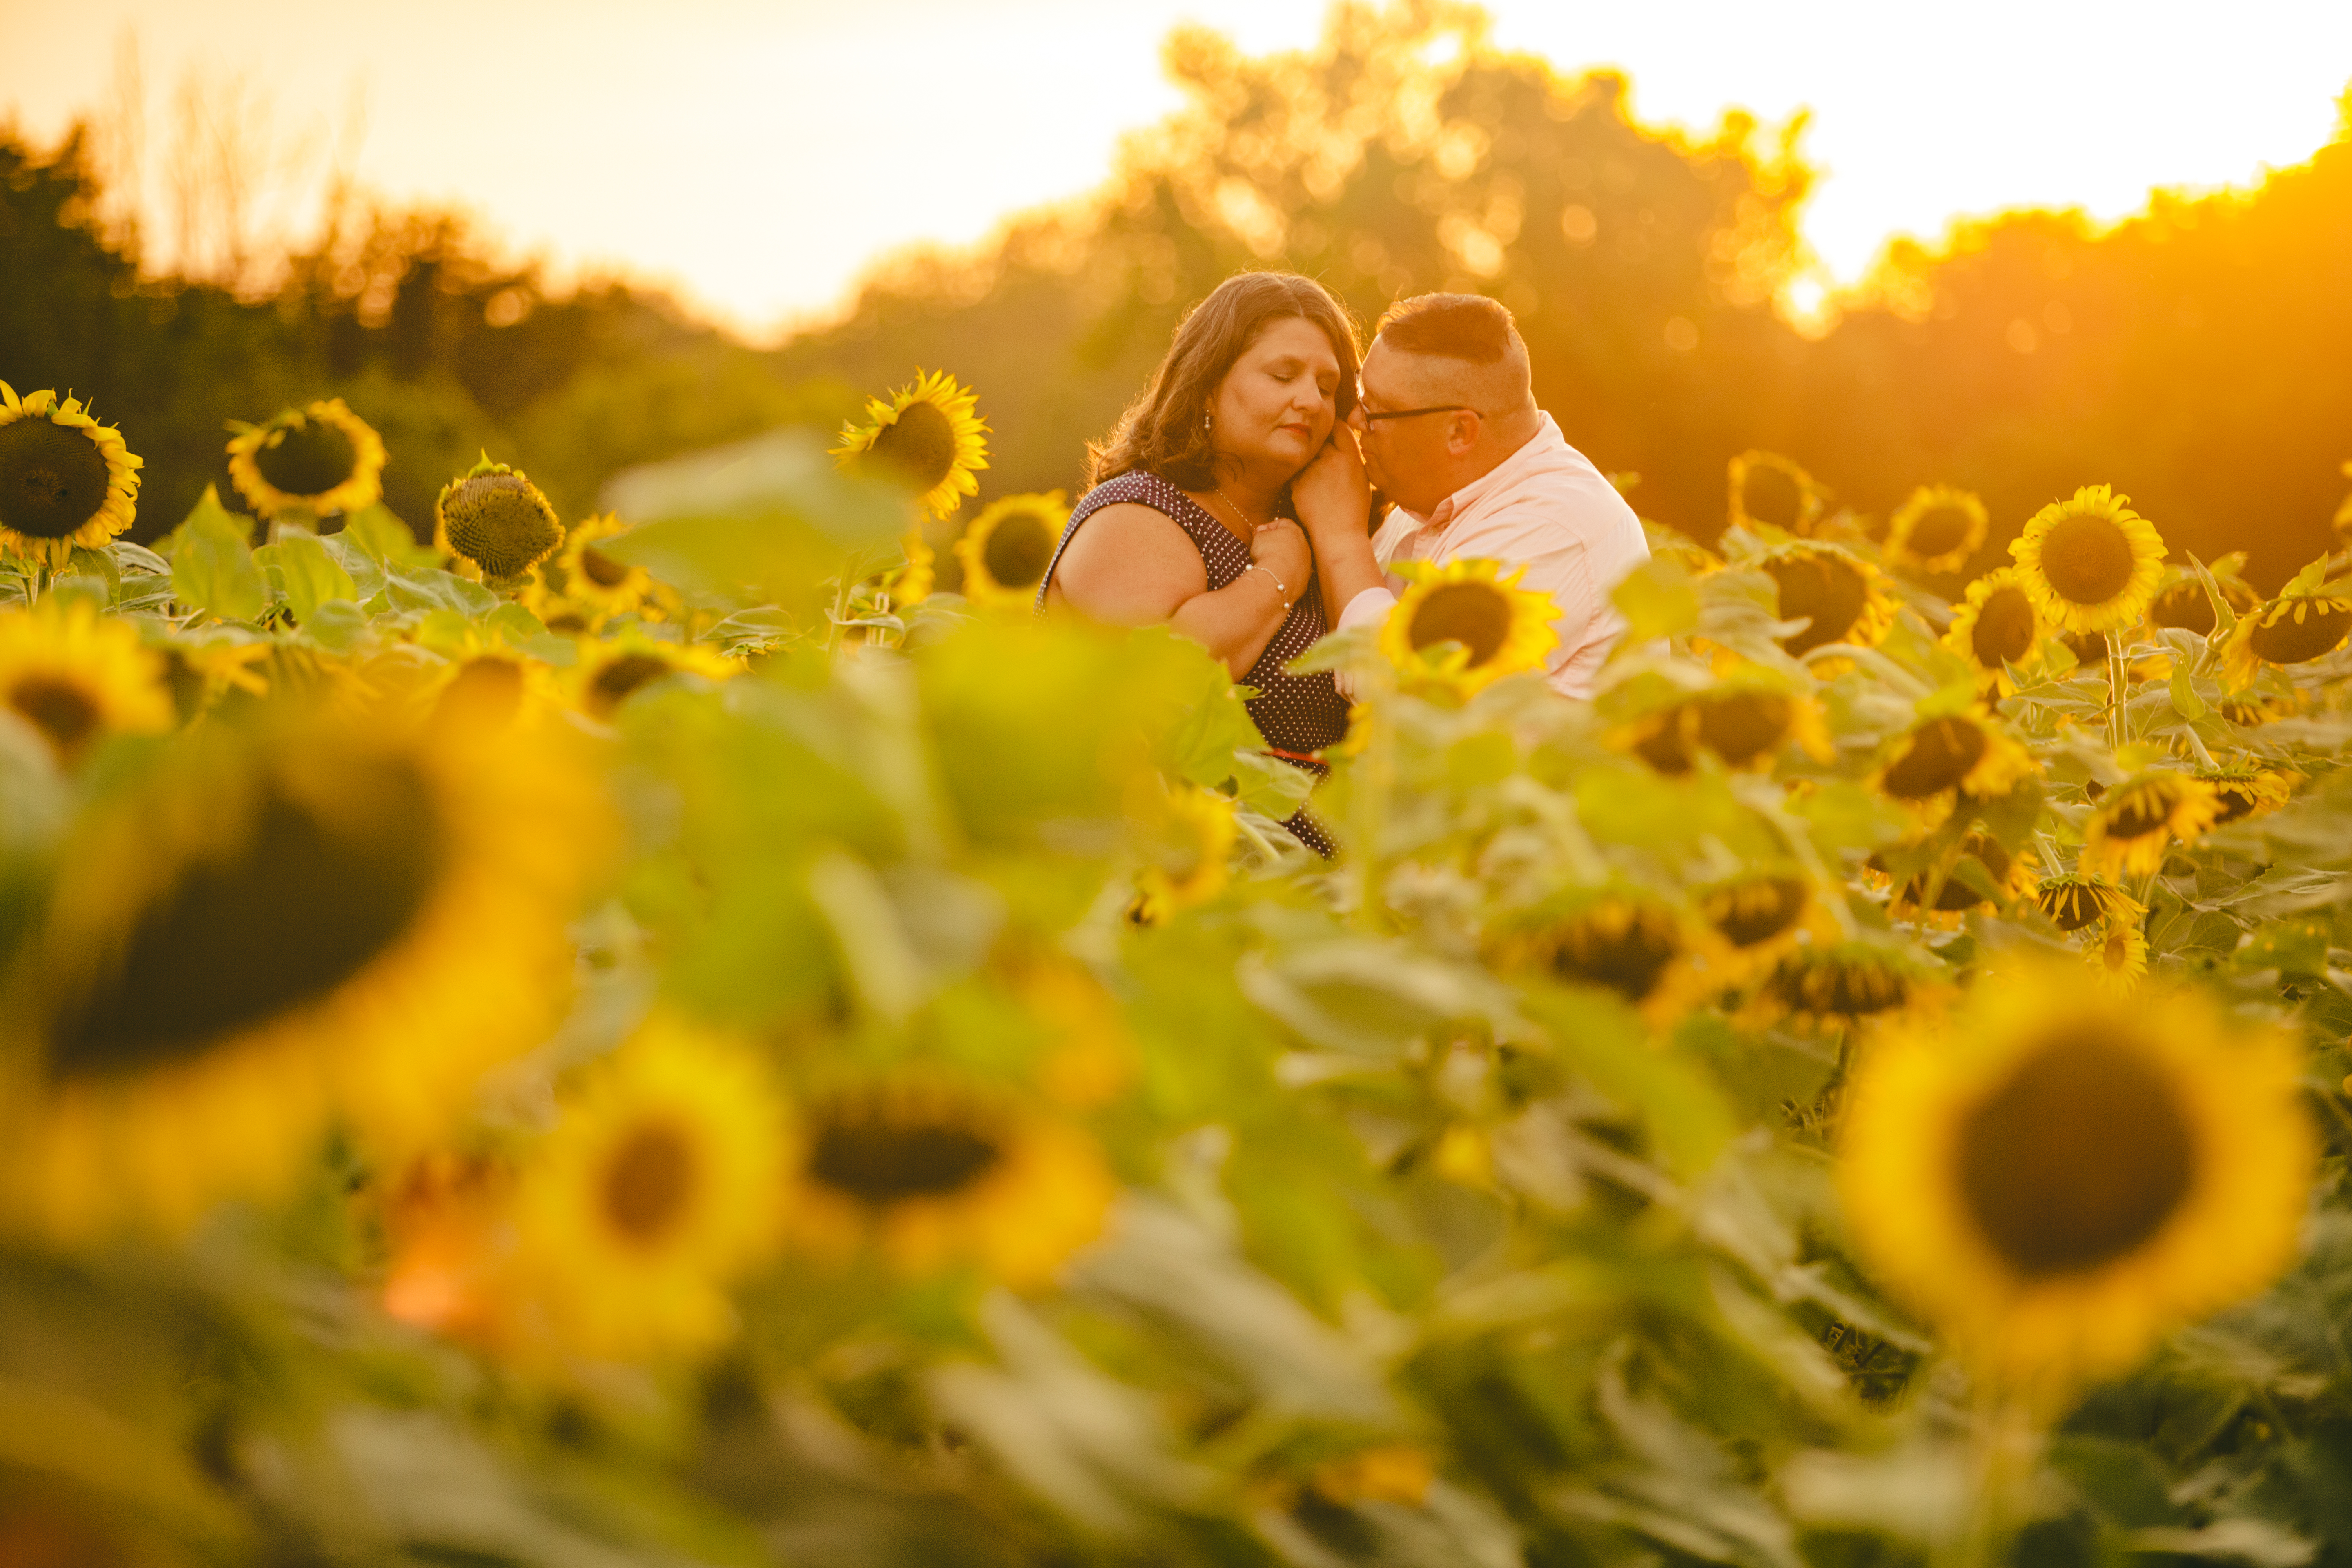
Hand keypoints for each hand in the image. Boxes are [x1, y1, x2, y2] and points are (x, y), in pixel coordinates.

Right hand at [1249, 517, 1311, 594]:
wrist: (1277, 576)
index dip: (1269, 526)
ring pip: (1294, 556)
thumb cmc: (1268, 553)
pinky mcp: (1305, 576)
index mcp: (1294, 530)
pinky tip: (1277, 573)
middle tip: (1263, 547)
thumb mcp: (1259, 537)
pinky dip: (1286, 570)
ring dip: (1283, 557)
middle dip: (1277, 542)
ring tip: (1270, 562)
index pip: (1282, 523)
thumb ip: (1261, 532)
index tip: (1259, 533)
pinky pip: (1294, 570)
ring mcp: (1306, 561)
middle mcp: (1304, 544)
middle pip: (1290, 539)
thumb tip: (1261, 532)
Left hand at [1291, 425, 1371, 546]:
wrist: (1338, 534)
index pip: (1339, 427)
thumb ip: (1351, 458)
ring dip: (1310, 464)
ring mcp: (1312, 469)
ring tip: (1319, 484)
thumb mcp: (1362, 479)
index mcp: (1351, 456)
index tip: (1331, 432)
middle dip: (1320, 447)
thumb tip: (1341, 444)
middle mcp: (1331, 458)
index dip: (1334, 427)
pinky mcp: (1297, 482)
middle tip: (1322, 461)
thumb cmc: (1353, 509)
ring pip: (1307, 456)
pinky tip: (1310, 495)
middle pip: (1320, 439)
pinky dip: (1301, 480)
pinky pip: (1297, 473)